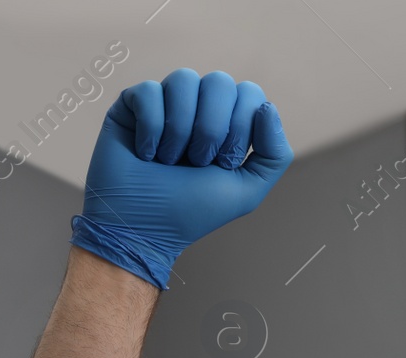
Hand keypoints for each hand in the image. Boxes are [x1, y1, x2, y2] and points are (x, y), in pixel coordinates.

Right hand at [71, 68, 293, 288]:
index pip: (248, 93)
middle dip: (211, 128)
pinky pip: (148, 91)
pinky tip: (145, 154)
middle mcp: (197, 107)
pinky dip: (150, 128)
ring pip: (183, 79)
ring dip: (179, 129)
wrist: (141, 230)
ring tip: (167, 161)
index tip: (222, 164)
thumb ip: (274, 154)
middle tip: (196, 163)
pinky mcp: (131, 106)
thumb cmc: (190, 212)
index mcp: (227, 121)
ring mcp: (164, 103)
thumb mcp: (246, 191)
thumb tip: (266, 107)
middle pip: (219, 82)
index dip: (240, 128)